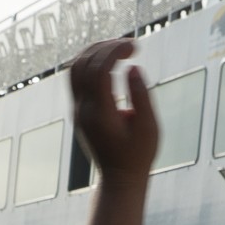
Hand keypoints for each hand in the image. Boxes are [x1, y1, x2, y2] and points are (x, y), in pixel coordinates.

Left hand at [68, 38, 157, 180]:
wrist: (119, 179)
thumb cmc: (139, 155)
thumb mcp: (149, 128)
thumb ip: (141, 96)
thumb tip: (133, 68)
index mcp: (101, 114)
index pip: (100, 70)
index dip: (116, 51)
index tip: (136, 47)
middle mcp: (83, 110)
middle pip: (84, 64)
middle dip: (107, 47)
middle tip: (130, 45)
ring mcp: (77, 110)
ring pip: (75, 68)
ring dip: (94, 52)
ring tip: (118, 48)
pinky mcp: (78, 111)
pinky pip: (77, 78)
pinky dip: (90, 63)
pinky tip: (109, 60)